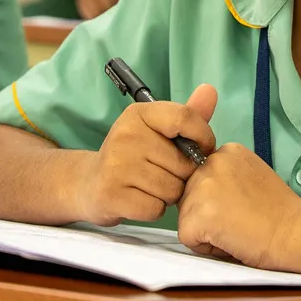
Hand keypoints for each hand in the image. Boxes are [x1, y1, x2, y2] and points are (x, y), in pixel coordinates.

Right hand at [77, 84, 216, 225]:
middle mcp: (125, 135)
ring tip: (152, 187)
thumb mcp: (157, 130)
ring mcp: (116, 166)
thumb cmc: (133, 155)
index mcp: (139, 114)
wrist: (90, 183)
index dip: (203, 137)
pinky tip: (141, 200)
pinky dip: (154, 210)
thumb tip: (210, 90)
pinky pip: (156, 209)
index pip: (184, 118)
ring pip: (172, 189)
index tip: (202, 149)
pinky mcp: (111, 196)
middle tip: (164, 173)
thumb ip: (187, 115)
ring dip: (168, 194)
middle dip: (182, 175)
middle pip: (183, 162)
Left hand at [177, 142, 300, 268]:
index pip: (201, 177)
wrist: (293, 233)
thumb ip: (226, 176)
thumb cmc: (278, 212)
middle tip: (238, 219)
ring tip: (235, 229)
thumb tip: (205, 192)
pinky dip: (205, 246)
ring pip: (186, 216)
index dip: (216, 198)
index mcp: (226, 151)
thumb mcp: (251, 175)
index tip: (240, 204)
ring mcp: (202, 188)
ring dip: (205, 229)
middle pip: (189, 195)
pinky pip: (187, 237)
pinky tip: (230, 240)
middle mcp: (211, 162)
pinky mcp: (197, 215)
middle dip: (206, 212)